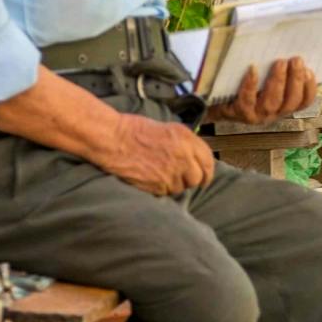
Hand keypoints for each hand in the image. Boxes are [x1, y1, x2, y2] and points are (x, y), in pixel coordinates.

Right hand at [101, 113, 215, 195]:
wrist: (113, 139)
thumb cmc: (135, 130)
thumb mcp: (169, 128)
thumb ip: (186, 143)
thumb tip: (195, 158)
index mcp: (187, 139)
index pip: (208, 161)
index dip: (207, 171)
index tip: (204, 176)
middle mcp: (183, 156)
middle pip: (198, 178)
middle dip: (191, 180)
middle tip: (181, 178)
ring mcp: (171, 172)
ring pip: (181, 188)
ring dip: (174, 185)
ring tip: (161, 175)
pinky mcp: (158, 185)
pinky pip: (166, 193)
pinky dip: (161, 189)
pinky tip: (151, 179)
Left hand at [206, 57, 317, 126]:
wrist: (214, 103)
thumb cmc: (244, 88)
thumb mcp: (265, 84)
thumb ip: (280, 74)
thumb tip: (292, 53)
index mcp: (283, 107)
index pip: (303, 102)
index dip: (310, 88)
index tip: (309, 70)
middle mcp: (272, 114)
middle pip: (290, 101)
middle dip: (296, 80)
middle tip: (296, 60)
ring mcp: (256, 115)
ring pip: (272, 102)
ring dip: (278, 80)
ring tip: (280, 62)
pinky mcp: (239, 112)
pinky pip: (246, 99)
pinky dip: (251, 83)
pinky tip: (253, 68)